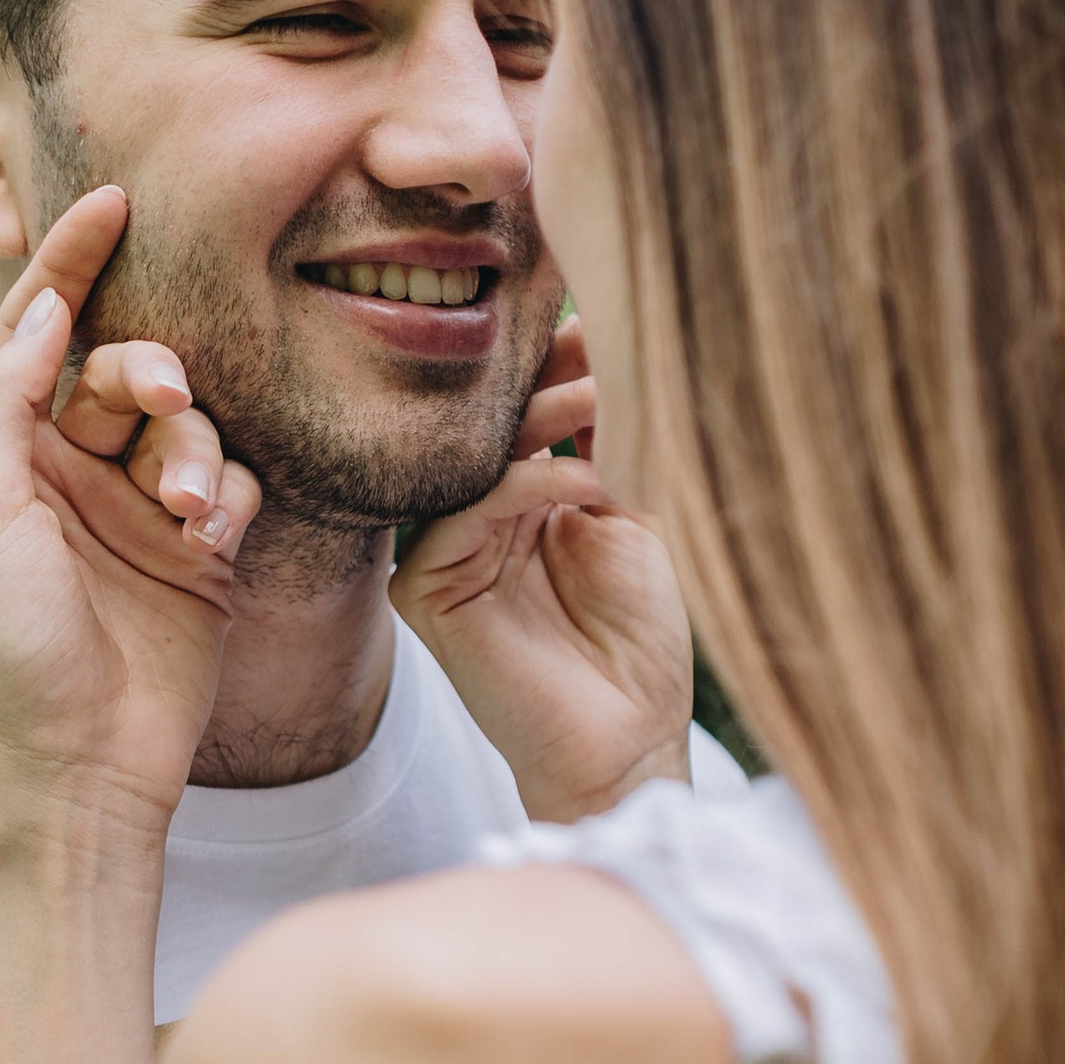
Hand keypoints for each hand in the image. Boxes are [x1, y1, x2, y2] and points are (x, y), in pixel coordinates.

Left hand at [0, 190, 262, 835]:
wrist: (82, 761)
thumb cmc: (18, 645)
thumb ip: (6, 401)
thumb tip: (38, 308)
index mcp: (12, 454)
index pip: (44, 330)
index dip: (74, 261)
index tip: (113, 199)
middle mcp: (76, 472)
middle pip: (128, 370)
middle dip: (151, 374)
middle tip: (162, 400)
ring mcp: (141, 511)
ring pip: (189, 426)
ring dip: (193, 451)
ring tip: (187, 509)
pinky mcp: (202, 554)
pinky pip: (236, 483)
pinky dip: (230, 494)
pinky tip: (215, 535)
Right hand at [390, 317, 694, 824]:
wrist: (630, 739)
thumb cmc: (638, 646)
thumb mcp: (630, 520)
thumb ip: (600, 445)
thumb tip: (589, 346)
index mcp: (515, 505)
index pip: (518, 419)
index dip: (553, 371)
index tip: (598, 324)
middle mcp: (471, 525)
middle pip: (488, 430)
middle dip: (542, 383)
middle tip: (596, 346)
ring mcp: (442, 556)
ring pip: (472, 463)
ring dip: (538, 423)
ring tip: (598, 398)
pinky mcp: (426, 592)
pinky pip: (463, 516)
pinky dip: (527, 488)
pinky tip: (585, 483)